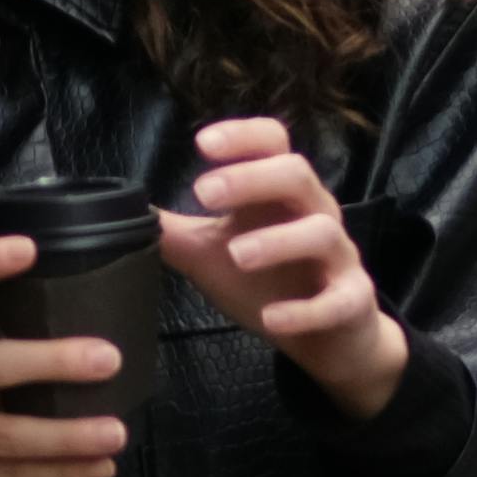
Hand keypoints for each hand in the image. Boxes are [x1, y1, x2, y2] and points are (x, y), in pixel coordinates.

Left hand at [163, 118, 408, 420]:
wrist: (331, 339)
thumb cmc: (271, 284)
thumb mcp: (215, 256)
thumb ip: (176, 234)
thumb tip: (124, 215)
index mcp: (281, 196)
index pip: (272, 143)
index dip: (242, 137)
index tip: (202, 143)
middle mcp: (315, 215)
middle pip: (297, 174)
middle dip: (252, 178)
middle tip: (206, 193)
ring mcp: (339, 258)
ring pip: (321, 233)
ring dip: (277, 241)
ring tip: (236, 254)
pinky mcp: (352, 303)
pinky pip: (338, 300)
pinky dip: (305, 309)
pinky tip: (273, 318)